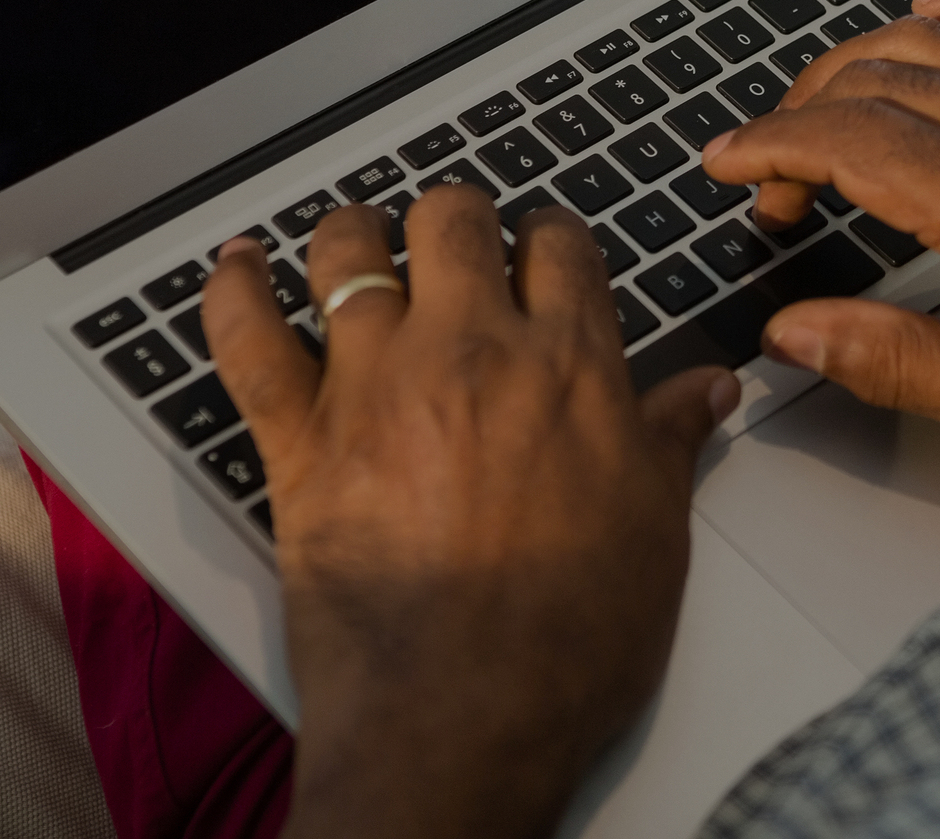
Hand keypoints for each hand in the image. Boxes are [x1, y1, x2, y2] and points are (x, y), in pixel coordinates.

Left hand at [204, 191, 737, 838]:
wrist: (461, 721)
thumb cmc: (564, 645)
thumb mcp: (655, 531)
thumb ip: (669, 440)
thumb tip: (706, 391)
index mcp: (570, 365)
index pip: (561, 244)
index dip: (550, 237)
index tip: (542, 251)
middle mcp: (471, 352)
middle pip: (454, 221)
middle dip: (455, 218)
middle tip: (454, 241)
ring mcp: (376, 387)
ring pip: (349, 253)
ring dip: (352, 235)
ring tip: (357, 239)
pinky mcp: (299, 440)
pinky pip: (249, 340)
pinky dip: (233, 294)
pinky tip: (237, 270)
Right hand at [700, 0, 939, 472]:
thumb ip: (890, 363)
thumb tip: (796, 333)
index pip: (851, 140)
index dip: (769, 148)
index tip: (722, 166)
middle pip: (873, 82)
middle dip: (797, 128)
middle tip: (772, 198)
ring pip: (928, 46)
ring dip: (853, 74)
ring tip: (818, 133)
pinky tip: (935, 15)